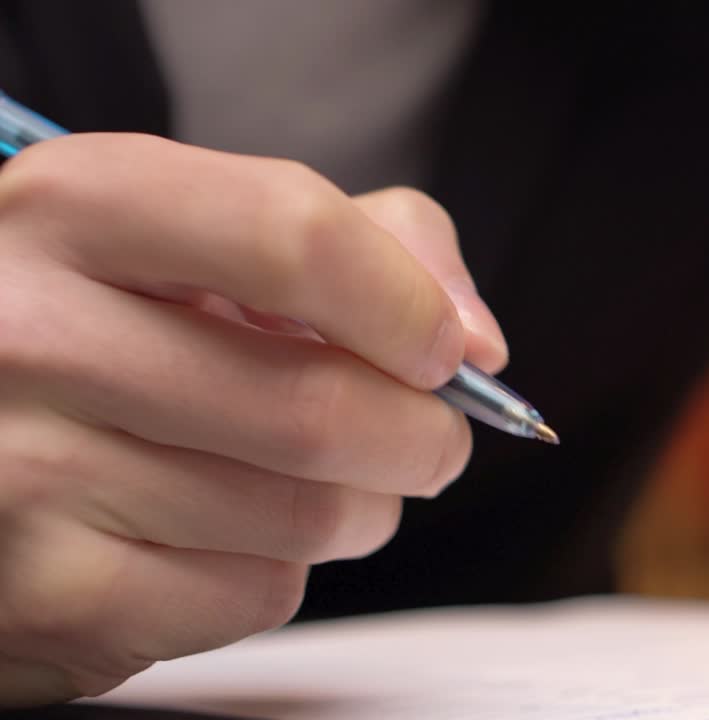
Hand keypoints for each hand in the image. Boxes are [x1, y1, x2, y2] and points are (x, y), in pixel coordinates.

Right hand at [0, 134, 503, 704]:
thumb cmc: (106, 327)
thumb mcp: (199, 240)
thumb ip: (358, 241)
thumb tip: (474, 340)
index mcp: (76, 208)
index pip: (294, 236)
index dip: (408, 303)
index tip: (449, 349)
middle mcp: (29, 334)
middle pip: (320, 405)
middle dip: (422, 436)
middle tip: (427, 438)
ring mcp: (24, 474)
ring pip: (309, 514)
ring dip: (364, 506)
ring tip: (322, 479)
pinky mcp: (48, 599)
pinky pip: (259, 594)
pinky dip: (283, 569)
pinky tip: (232, 532)